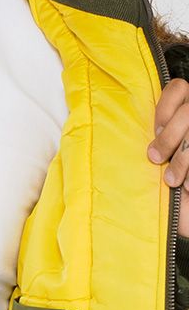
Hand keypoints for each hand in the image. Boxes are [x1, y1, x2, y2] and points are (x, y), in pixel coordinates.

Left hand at [148, 77, 188, 236]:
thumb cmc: (168, 196)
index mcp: (185, 117)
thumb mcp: (155, 165)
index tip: (153, 130)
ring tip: (173, 180)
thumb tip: (126, 132)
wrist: (184, 222)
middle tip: (156, 159)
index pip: (179, 87)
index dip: (165, 106)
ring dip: (184, 157)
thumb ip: (154, 142)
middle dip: (169, 137)